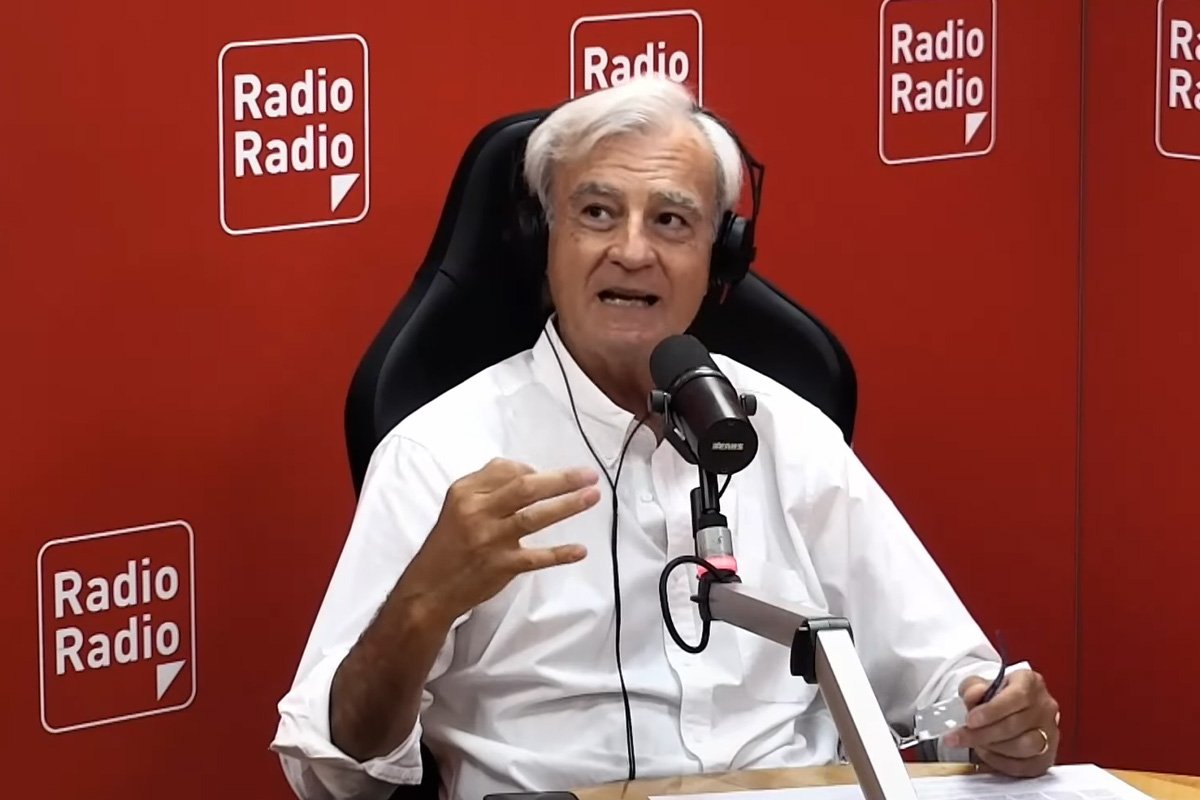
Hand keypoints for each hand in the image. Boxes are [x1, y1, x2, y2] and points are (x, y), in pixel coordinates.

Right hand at [404, 457, 601, 620]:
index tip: (552, 475)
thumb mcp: (458, 505)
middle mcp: (478, 512)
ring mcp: (490, 540)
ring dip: (567, 506)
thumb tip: (529, 473)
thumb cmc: (450, 543)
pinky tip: (580, 550)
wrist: (430, 587)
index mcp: (466, 492)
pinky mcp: (501, 566)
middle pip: (525, 488)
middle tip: (588, 475)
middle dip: (561, 479)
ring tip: (592, 496)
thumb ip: (488, 486)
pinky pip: (536, 558)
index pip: (506, 469)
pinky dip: (559, 554)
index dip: (534, 469)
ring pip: (534, 517)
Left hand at [944, 670, 1059, 776]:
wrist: (1004, 711)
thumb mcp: (978, 684)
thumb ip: (973, 688)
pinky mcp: (1046, 756)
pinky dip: (1001, 762)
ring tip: (975, 743)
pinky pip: (1026, 765)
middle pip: (1016, 724)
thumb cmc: (993, 696)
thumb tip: (974, 694)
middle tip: (961, 737)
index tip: (970, 720)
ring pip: (1024, 746)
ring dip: (993, 748)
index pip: (1017, 696)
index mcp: (1031, 682)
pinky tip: (986, 754)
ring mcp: (1049, 732)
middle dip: (983, 733)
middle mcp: (1045, 707)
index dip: (992, 711)